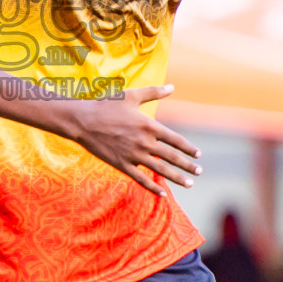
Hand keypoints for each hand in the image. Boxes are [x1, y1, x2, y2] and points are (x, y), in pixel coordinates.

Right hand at [71, 85, 200, 195]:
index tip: (198, 155)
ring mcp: (133, 155)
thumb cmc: (107, 105)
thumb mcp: (131, 95)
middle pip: (172, 157)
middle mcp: (144, 142)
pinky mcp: (122, 165)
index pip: (175, 140)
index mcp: (149, 125)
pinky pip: (141, 179)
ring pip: (160, 170)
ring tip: (189, 184)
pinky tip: (163, 194)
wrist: (83, 121)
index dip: (188, 148)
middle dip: (187, 165)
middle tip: (199, 172)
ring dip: (177, 178)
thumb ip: (154, 92)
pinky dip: (153, 188)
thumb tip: (172, 86)